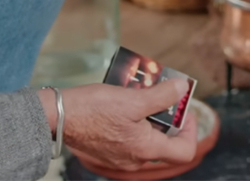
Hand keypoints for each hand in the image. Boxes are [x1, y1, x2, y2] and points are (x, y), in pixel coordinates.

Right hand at [39, 79, 197, 172]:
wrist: (58, 118)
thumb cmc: (94, 109)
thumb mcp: (133, 98)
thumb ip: (162, 96)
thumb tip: (183, 89)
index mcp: (145, 150)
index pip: (185, 151)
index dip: (191, 129)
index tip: (184, 109)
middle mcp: (135, 160)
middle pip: (166, 143)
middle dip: (169, 118)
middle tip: (163, 96)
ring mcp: (120, 158)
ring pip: (147, 139)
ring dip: (150, 117)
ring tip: (143, 94)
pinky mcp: (108, 151)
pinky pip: (130, 139)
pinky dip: (134, 121)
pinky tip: (125, 102)